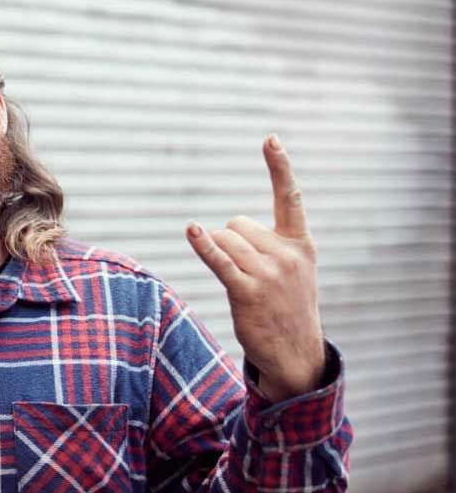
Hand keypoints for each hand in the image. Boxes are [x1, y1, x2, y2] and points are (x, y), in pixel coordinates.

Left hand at [185, 135, 324, 401]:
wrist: (296, 353)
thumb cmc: (289, 306)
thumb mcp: (295, 270)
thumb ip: (274, 243)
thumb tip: (229, 228)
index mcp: (300, 244)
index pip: (290, 197)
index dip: (279, 167)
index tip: (270, 139)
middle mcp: (286, 255)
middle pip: (237, 223)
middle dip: (231, 241)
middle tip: (247, 271)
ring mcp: (268, 273)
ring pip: (225, 240)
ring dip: (219, 255)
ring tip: (240, 282)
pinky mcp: (247, 292)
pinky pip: (220, 260)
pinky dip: (203, 245)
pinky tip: (191, 230)